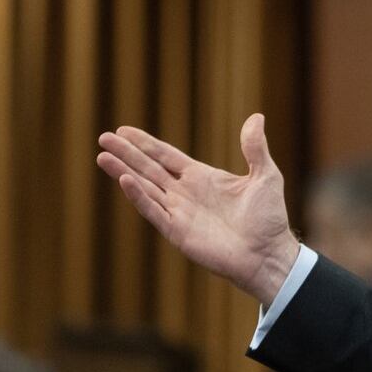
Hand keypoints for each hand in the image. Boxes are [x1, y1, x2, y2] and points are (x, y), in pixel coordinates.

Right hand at [96, 113, 299, 305]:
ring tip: (102, 156)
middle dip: (127, 153)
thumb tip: (256, 117)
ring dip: (123, 171)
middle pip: (149, 168)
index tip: (123, 130)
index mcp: (202, 177)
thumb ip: (255, 148)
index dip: (146, 143)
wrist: (268, 254)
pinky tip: (124, 180)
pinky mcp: (178, 231)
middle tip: (103, 137)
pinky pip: (153, 211)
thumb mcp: (266, 175)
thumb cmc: (269, 218)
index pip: (166, 156)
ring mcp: (179, 212)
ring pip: (145, 187)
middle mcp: (186, 193)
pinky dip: (138, 196)